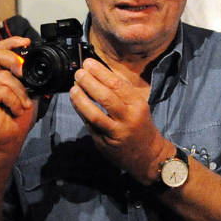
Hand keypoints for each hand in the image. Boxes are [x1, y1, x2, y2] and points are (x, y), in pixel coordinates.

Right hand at [0, 37, 36, 156]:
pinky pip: (0, 91)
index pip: (0, 49)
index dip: (12, 42)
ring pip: (4, 77)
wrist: (7, 140)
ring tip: (23, 105)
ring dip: (20, 93)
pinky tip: (15, 110)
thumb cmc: (16, 118)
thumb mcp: (29, 94)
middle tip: (24, 72)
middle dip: (14, 61)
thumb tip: (41, 68)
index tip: (27, 42)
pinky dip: (13, 101)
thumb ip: (31, 79)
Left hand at [69, 58, 169, 183]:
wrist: (148, 156)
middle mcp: (128, 118)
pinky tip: (76, 103)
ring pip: (95, 114)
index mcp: (138, 105)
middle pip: (105, 97)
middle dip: (89, 82)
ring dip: (81, 99)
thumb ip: (121, 92)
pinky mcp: (105, 143)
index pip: (117, 85)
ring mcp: (116, 132)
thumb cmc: (140, 126)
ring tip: (73, 88)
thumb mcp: (138, 106)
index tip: (89, 63)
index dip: (101, 72)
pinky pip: (90, 126)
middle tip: (79, 73)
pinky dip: (81, 112)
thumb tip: (98, 73)